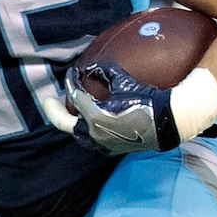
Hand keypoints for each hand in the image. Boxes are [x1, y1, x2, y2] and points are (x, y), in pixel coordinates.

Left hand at [65, 61, 180, 153]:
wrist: (168, 122)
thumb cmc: (147, 99)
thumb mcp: (124, 81)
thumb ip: (104, 72)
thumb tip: (90, 67)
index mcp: (94, 117)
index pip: (75, 96)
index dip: (71, 81)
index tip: (72, 73)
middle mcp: (94, 133)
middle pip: (65, 123)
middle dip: (54, 111)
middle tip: (48, 101)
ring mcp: (103, 144)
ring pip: (78, 135)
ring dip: (70, 124)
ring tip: (68, 113)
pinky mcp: (113, 149)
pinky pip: (92, 142)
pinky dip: (86, 133)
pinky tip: (88, 125)